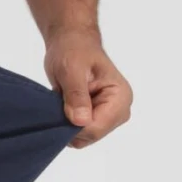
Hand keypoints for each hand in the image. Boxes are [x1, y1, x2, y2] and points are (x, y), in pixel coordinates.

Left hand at [45, 30, 131, 147]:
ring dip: (68, 123)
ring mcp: (110, 117)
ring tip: (64, 100)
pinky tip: (66, 105)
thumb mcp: (71, 69)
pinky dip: (68, 124)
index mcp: (121, 97)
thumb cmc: (73, 50)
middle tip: (62, 100)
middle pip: (91, 136)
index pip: (96, 128)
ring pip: (84, 138)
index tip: (61, 107)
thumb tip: (81, 121)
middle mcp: (120, 111)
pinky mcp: (99, 119)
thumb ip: (76, 95)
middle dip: (71, 123)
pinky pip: (80, 134)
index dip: (73, 124)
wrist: (72, 43)